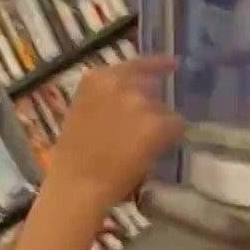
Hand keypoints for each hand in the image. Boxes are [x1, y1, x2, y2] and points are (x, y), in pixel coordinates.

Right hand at [49, 57, 183, 210]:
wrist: (77, 185)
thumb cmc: (73, 157)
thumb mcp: (82, 112)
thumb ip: (105, 97)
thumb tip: (133, 98)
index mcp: (97, 79)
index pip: (136, 64)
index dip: (157, 65)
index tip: (173, 64)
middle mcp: (121, 84)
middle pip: (151, 88)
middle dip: (149, 106)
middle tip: (137, 131)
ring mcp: (140, 103)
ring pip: (163, 110)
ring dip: (157, 124)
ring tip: (138, 148)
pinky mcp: (156, 124)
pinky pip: (176, 126)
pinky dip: (169, 139)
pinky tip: (150, 153)